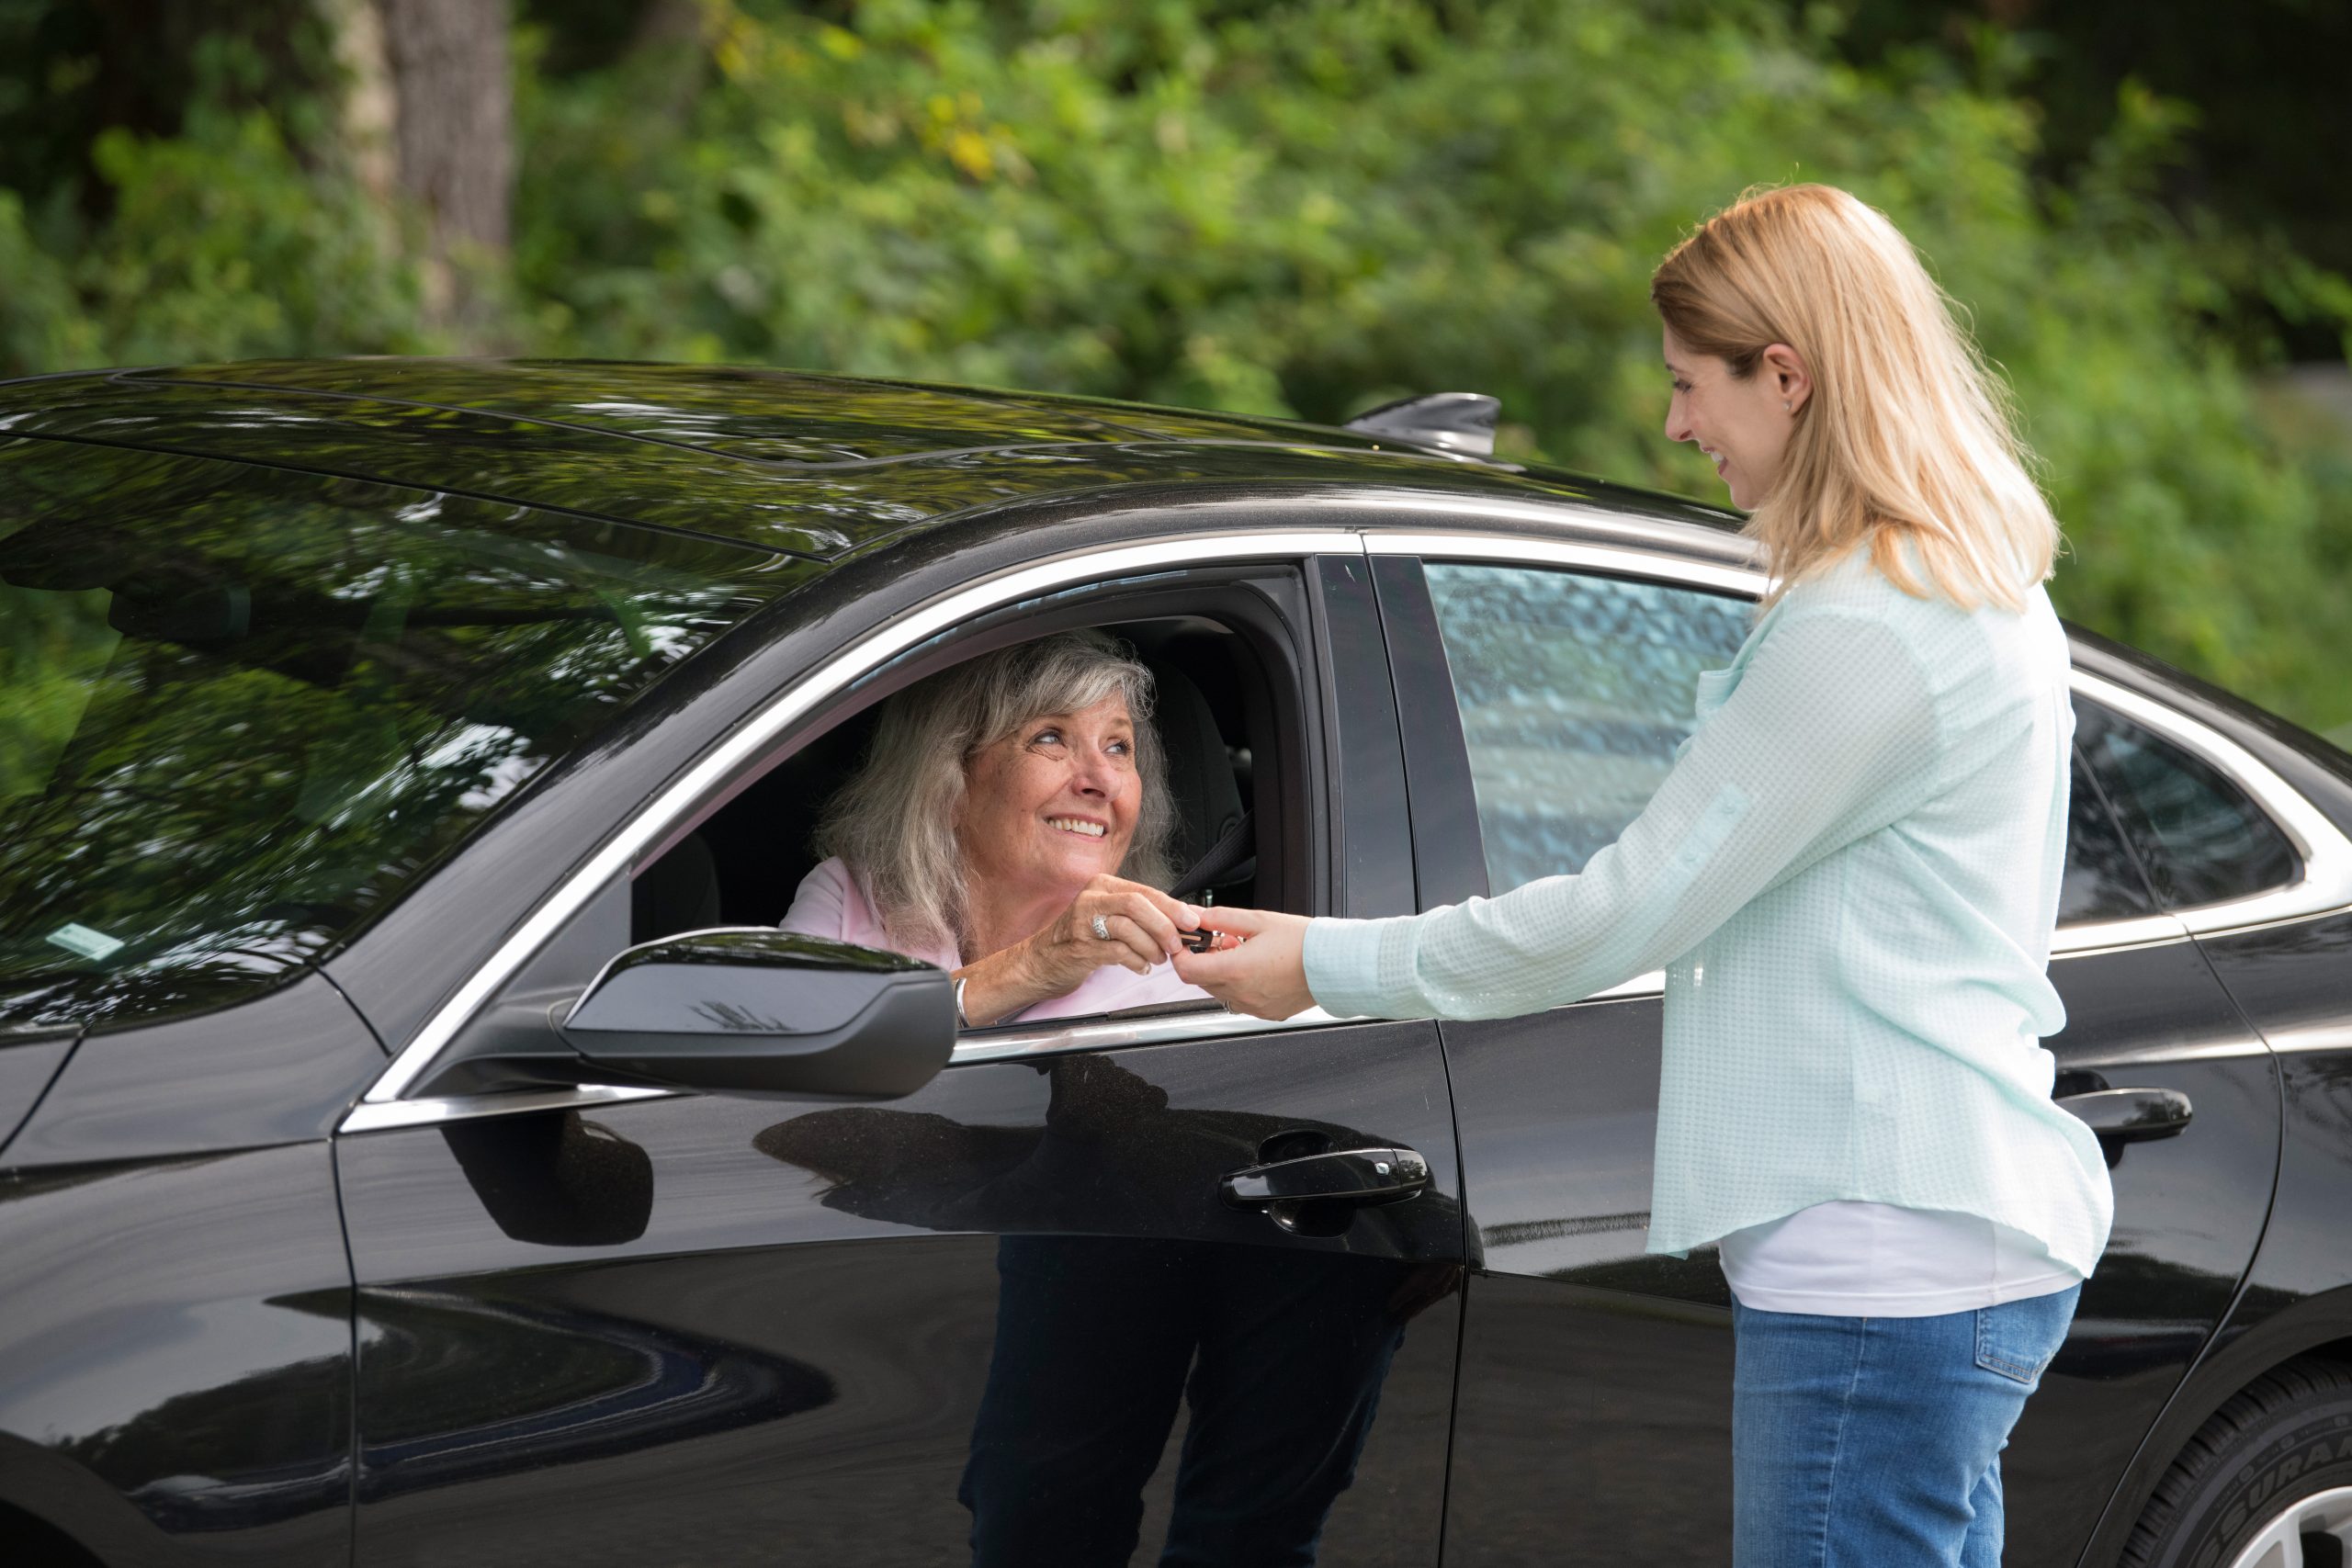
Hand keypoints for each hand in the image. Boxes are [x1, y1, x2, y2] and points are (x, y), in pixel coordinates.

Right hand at [958, 874, 1201, 1025]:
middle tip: (1177, 944)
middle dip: (1165, 926)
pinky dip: (1136, 961)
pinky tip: (1140, 967)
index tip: (1192, 921)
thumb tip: (1180, 919)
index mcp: (1102, 885)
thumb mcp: (1108, 916)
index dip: (1173, 907)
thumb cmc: (1078, 939)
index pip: (1146, 891)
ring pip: (1129, 928)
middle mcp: (1091, 898)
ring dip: (1151, 948)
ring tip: (1157, 958)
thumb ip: (1140, 914)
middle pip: (1138, 904)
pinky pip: (1118, 952)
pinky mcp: (1079, 947)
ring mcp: (1082, 922)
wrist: (1039, 962)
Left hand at [1170, 905, 1316, 1019]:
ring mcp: (1254, 1006)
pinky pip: (1240, 999)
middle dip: (1204, 959)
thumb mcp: (1259, 920)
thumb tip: (1198, 916)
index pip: (1186, 971)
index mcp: (1236, 970)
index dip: (1179, 955)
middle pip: (1201, 980)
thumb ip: (1221, 919)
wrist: (1336, 964)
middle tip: (1221, 939)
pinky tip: (1256, 966)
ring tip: (1243, 950)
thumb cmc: (1304, 943)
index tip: (1185, 942)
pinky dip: (1239, 984)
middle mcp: (1242, 994)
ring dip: (1221, 971)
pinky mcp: (1266, 1013)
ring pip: (1220, 990)